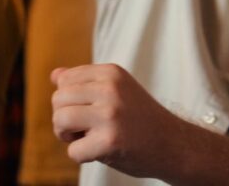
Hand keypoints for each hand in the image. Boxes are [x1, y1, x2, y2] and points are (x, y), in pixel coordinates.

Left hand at [51, 64, 180, 177]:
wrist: (174, 143)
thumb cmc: (141, 118)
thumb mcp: (118, 90)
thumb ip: (86, 82)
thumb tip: (55, 75)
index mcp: (112, 72)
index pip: (64, 79)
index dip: (70, 99)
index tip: (90, 109)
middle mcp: (111, 89)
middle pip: (57, 100)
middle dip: (64, 118)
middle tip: (88, 127)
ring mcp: (111, 114)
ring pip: (59, 121)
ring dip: (68, 136)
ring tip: (91, 137)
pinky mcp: (110, 141)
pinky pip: (73, 151)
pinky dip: (83, 156)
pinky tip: (102, 151)